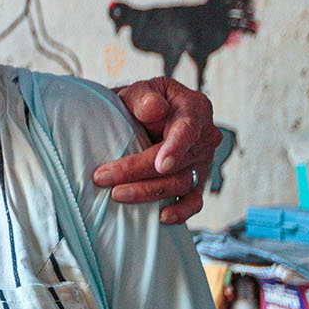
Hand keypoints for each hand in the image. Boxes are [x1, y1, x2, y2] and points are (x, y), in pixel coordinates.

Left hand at [93, 77, 218, 224]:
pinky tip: (161, 218)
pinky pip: (194, 201)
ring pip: (180, 183)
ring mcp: (201, 162)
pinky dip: (181, 211)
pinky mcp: (195, 182)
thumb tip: (154, 109)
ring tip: (116, 194)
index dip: (175, 148)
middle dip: (138, 171)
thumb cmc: (143, 102)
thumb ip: (145, 96)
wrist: (145, 115)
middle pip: (176, 161)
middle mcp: (204, 137)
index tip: (160, 164)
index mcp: (195, 109)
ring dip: (148, 192)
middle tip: (104, 177)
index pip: (188, 129)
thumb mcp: (141, 90)